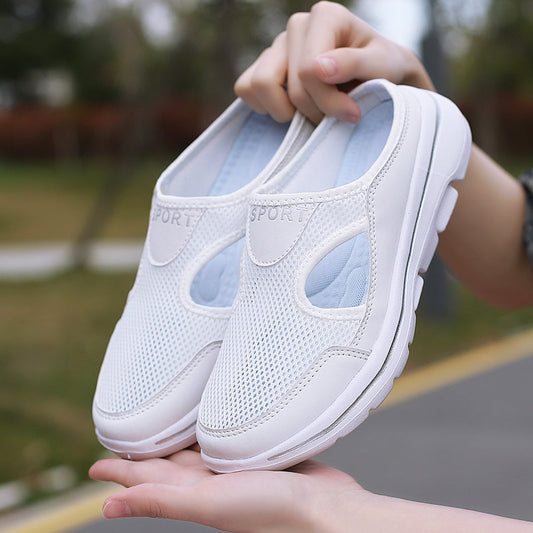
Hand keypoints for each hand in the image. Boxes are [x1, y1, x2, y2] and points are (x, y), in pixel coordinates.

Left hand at [89, 445, 366, 532]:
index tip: (98, 459)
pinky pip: (229, 436)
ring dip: (180, 433)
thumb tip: (108, 508)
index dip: (121, 468)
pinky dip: (216, 425)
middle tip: (130, 428)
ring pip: (198, 446)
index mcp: (195, 493)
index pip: (147, 477)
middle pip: (169, 460)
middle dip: (148, 446)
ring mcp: (235, 467)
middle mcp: (211, 480)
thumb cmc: (272, 512)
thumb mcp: (209, 503)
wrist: (326, 509)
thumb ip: (162, 500)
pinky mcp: (257, 453)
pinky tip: (214, 413)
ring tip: (165, 418)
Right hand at [235, 1, 433, 124]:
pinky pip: (245, 89)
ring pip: (257, 85)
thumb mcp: (382, 67)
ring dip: (285, 112)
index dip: (328, 101)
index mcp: (325, 17)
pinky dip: (265, 107)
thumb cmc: (383, 70)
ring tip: (311, 114)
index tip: (352, 113)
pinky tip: (292, 110)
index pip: (308, 70)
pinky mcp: (264, 65)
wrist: (377, 76)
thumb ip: (353, 64)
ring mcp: (277, 45)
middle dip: (312, 112)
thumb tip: (319, 68)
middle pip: (287, 85)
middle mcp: (297, 26)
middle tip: (336, 117)